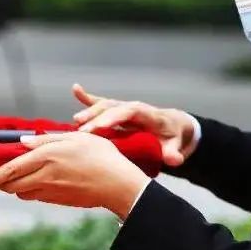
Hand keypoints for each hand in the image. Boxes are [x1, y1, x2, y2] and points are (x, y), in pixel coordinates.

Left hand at [0, 131, 150, 219]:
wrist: (119, 184)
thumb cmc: (101, 156)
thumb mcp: (76, 138)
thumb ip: (47, 139)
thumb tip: (23, 143)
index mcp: (46, 156)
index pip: (10, 170)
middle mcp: (45, 176)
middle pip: (12, 185)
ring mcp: (52, 191)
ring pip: (23, 193)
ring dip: (15, 187)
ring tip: (17, 179)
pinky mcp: (60, 201)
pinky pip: (37, 197)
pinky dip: (31, 191)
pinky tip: (39, 182)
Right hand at [71, 83, 197, 166]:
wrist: (173, 126)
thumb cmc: (172, 136)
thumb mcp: (175, 145)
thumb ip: (174, 153)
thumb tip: (174, 160)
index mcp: (148, 114)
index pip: (130, 112)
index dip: (114, 117)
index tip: (100, 126)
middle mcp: (133, 108)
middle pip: (113, 108)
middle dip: (97, 117)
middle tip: (82, 131)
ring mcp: (124, 108)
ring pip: (105, 106)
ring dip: (90, 111)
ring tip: (75, 121)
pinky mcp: (116, 111)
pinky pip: (101, 102)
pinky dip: (88, 96)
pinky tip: (76, 89)